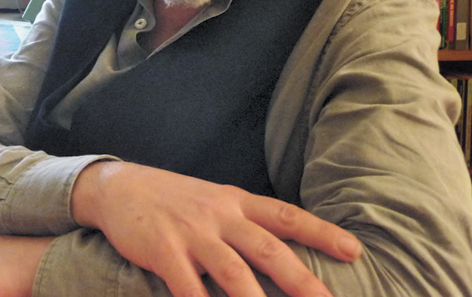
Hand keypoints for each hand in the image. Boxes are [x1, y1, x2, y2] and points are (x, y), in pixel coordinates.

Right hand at [71, 161, 361, 296]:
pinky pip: (187, 286)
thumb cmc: (172, 199)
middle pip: (267, 248)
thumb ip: (245, 221)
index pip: (286, 215)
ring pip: (232, 271)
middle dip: (301, 279)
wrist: (117, 185)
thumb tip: (284, 247)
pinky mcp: (162, 249)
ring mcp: (190, 232)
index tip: (354, 250)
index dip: (321, 232)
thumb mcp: (213, 199)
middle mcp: (218, 214)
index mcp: (235, 201)